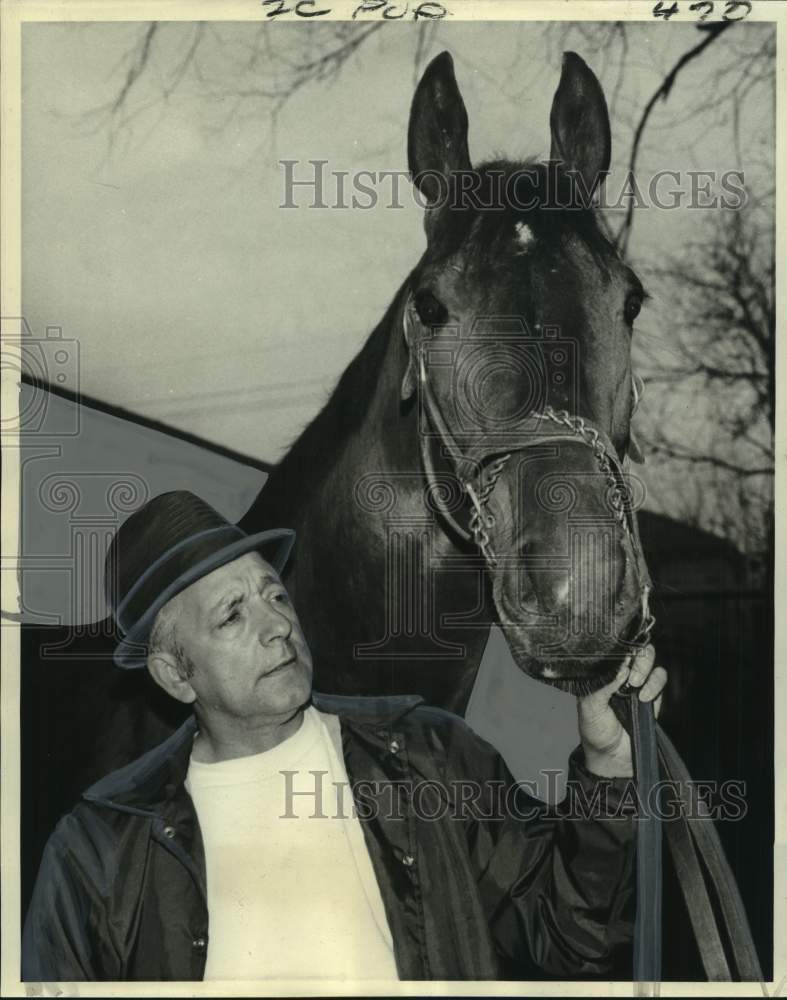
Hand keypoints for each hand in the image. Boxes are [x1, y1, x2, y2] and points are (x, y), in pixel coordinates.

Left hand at [577, 644, 666, 777]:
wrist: (614, 756)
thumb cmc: (596, 730)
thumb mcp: (590, 707)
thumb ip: (601, 685)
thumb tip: (619, 668)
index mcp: (602, 671)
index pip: (611, 646)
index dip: (617, 646)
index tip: (618, 656)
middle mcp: (619, 672)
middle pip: (633, 646)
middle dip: (635, 655)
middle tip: (629, 674)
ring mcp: (637, 681)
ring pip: (649, 656)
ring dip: (645, 667)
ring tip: (635, 684)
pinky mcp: (653, 693)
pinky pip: (660, 676)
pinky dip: (655, 683)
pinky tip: (645, 696)